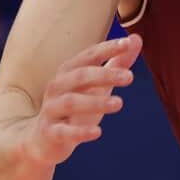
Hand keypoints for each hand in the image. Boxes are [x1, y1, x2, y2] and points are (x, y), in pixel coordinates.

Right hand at [25, 34, 142, 166]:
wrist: (42, 140)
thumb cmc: (75, 108)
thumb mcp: (97, 85)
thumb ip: (116, 63)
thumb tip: (136, 38)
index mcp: (69, 72)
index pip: (89, 56)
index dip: (107, 48)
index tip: (127, 43)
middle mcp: (57, 87)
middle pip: (80, 76)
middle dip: (105, 75)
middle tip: (130, 77)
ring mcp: (51, 110)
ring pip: (71, 102)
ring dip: (95, 102)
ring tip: (120, 103)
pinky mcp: (50, 133)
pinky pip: (63, 131)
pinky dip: (79, 132)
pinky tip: (97, 132)